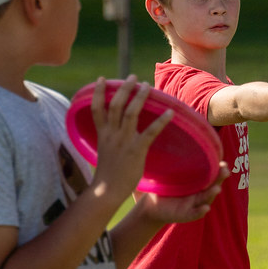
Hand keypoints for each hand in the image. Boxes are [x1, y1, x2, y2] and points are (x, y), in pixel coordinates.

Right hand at [90, 76, 172, 202]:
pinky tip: (170, 112)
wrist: (107, 191)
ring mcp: (123, 141)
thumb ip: (109, 141)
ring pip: (131, 112)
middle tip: (133, 77)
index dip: (97, 92)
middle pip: (115, 105)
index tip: (101, 79)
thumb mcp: (104, 153)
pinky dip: (161, 120)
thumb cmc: (107, 175)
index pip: (96, 108)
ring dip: (139, 97)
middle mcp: (111, 134)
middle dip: (124, 88)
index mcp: (102, 135)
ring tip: (147, 85)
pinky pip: (150, 132)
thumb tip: (115, 134)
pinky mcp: (136, 150)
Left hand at [135, 162, 229, 224]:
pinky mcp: (184, 215)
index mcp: (195, 183)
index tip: (223, 162)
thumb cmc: (161, 187)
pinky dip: (200, 211)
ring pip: (206, 199)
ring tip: (217, 189)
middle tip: (226, 171)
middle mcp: (197, 193)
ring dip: (212, 194)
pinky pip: (195, 214)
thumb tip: (167, 134)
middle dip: (219, 179)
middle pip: (212, 185)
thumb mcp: (167, 172)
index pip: (209, 175)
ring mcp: (192, 205)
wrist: (150, 206)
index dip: (218, 170)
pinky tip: (206, 208)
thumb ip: (171, 159)